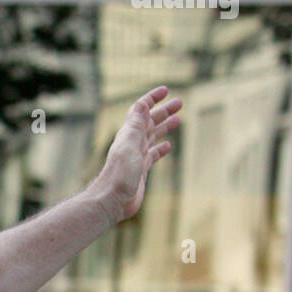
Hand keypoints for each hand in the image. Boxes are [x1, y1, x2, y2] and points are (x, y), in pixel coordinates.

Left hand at [95, 86, 180, 222]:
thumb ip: (135, 125)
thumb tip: (141, 104)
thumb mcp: (129, 145)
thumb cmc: (119, 174)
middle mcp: (132, 143)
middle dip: (163, 111)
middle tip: (180, 103)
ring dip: (164, 127)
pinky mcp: (140, 170)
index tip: (166, 90)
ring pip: (152, 136)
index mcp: (129, 134)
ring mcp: (136, 157)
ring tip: (177, 119)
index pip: (141, 110)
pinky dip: (160, 148)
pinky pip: (152, 155)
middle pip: (149, 122)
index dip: (152, 99)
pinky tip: (168, 146)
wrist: (112, 200)